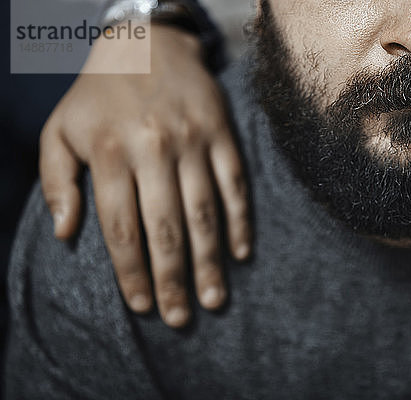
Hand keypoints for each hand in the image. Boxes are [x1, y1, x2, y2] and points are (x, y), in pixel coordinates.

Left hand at [39, 24, 250, 327]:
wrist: (146, 42)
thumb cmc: (98, 93)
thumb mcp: (60, 128)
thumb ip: (56, 181)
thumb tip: (64, 234)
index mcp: (110, 152)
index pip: (120, 228)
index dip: (131, 272)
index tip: (139, 305)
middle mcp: (153, 149)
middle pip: (165, 229)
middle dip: (172, 280)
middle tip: (180, 317)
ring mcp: (193, 141)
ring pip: (204, 213)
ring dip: (210, 262)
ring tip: (214, 299)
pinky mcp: (222, 134)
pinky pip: (235, 184)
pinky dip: (240, 221)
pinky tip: (240, 253)